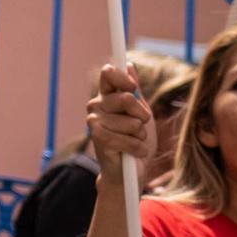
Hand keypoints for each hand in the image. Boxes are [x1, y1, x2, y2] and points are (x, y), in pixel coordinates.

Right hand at [86, 63, 153, 177]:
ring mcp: (94, 122)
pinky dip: (138, 148)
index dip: (124, 78)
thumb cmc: (135, 140)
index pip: (109, 73)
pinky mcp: (98, 139)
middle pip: (126, 98)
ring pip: (131, 122)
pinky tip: (133, 152)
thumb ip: (134, 90)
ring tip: (134, 141)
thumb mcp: (140, 112)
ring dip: (140, 136)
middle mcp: (96, 106)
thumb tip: (129, 65)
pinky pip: (129, 139)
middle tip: (140, 126)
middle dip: (142, 115)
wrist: (129, 171)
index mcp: (105, 96)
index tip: (133, 88)